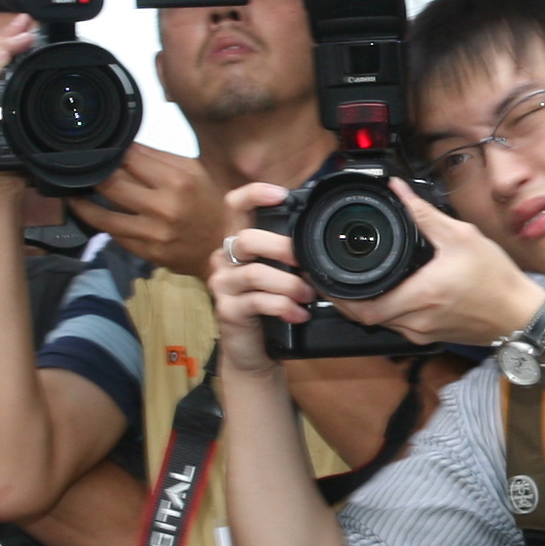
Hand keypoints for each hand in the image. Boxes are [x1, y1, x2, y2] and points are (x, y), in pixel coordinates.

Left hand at [74, 143, 236, 277]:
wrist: (223, 246)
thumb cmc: (208, 202)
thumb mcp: (192, 171)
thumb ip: (158, 157)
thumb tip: (124, 145)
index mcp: (177, 181)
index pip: (129, 159)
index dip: (110, 152)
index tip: (97, 148)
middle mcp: (164, 207)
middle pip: (111, 184)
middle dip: (93, 174)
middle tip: (80, 168)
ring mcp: (154, 233)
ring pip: (103, 216)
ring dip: (83, 204)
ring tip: (72, 194)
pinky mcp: (147, 253)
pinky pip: (115, 235)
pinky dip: (102, 224)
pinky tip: (93, 214)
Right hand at [204, 184, 305, 375]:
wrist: (253, 351)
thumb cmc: (269, 307)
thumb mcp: (280, 275)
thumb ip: (289, 254)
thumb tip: (321, 234)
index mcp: (238, 243)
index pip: (235, 206)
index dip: (255, 194)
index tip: (281, 194)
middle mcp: (224, 260)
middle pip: (247, 239)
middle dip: (281, 246)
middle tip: (304, 261)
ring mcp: (223, 285)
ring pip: (255, 273)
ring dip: (288, 283)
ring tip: (308, 295)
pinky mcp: (227, 311)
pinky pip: (257, 302)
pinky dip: (283, 306)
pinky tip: (298, 314)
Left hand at [344, 184, 544, 348]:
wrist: (521, 314)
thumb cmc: (497, 280)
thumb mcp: (461, 237)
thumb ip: (424, 214)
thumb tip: (399, 190)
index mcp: (421, 296)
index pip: (363, 309)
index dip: (337, 298)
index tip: (324, 281)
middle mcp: (417, 321)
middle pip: (366, 318)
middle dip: (347, 300)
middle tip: (334, 279)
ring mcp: (423, 333)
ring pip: (382, 323)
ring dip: (367, 305)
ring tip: (356, 282)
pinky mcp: (431, 337)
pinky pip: (399, 326)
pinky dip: (387, 311)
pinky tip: (388, 292)